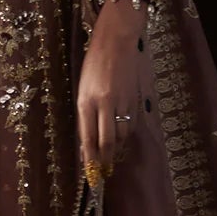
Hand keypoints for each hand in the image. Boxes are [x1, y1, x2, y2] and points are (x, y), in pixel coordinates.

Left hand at [77, 0, 146, 182]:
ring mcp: (121, 101)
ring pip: (121, 134)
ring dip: (115, 147)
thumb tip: (88, 140)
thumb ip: (85, 114)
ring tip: (110, 154)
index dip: (90, 159)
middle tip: (103, 171)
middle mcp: (104, 104)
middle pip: (107, 141)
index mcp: (86, 101)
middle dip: (105, 159)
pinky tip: (120, 136)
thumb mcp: (82, 89)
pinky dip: (125, 133)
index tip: (91, 175)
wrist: (116, 41)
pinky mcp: (134, 98)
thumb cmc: (94, 64)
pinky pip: (130, 123)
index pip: (88, 137)